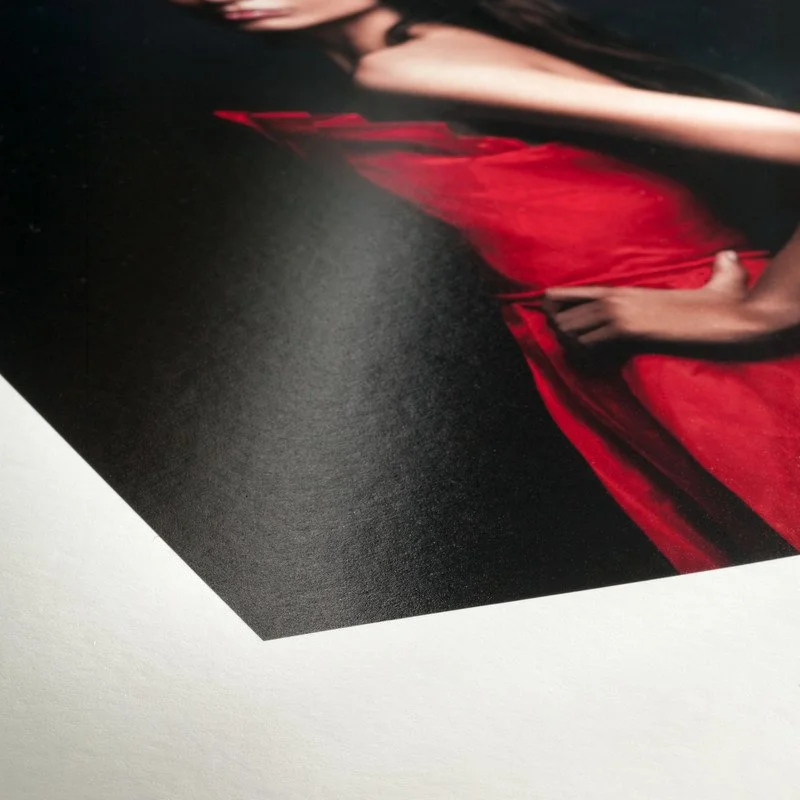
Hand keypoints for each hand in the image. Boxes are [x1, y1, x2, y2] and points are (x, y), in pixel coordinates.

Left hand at [543, 251, 798, 350]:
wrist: (734, 319)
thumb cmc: (727, 304)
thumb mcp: (720, 280)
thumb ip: (720, 267)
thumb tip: (729, 255)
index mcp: (622, 291)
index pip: (565, 294)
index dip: (552, 311)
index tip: (557, 326)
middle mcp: (615, 299)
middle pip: (555, 313)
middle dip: (556, 334)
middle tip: (571, 350)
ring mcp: (619, 313)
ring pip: (566, 330)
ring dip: (569, 348)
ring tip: (585, 358)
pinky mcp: (627, 329)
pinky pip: (586, 344)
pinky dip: (585, 358)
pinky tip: (599, 364)